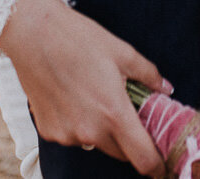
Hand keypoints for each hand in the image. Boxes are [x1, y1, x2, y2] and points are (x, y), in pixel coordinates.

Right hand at [0, 0, 169, 175]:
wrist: (33, 33)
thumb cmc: (79, 39)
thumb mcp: (123, 53)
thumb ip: (149, 75)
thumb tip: (166, 89)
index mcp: (114, 113)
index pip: (143, 159)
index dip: (157, 167)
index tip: (163, 166)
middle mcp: (90, 131)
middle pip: (121, 154)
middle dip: (130, 142)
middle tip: (130, 116)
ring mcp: (67, 134)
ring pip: (96, 144)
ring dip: (103, 131)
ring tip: (96, 98)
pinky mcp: (49, 132)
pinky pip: (73, 136)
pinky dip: (79, 124)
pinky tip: (75, 98)